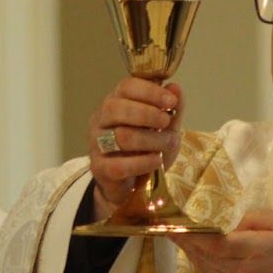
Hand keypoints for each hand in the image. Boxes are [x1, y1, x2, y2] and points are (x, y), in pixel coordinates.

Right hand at [87, 77, 183, 220]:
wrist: (131, 185)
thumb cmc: (146, 150)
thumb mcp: (165, 128)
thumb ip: (171, 108)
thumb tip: (176, 88)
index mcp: (115, 103)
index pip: (125, 87)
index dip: (149, 91)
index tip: (170, 101)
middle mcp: (100, 120)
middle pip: (115, 108)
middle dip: (146, 113)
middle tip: (166, 121)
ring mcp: (96, 144)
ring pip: (120, 136)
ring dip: (150, 140)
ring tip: (166, 144)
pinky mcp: (99, 168)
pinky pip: (120, 164)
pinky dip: (143, 163)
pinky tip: (156, 161)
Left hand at [175, 210, 272, 272]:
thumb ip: (251, 219)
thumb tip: (229, 229)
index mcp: (253, 252)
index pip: (211, 242)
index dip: (188, 234)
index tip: (171, 225)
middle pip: (203, 258)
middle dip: (186, 243)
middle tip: (171, 229)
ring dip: (198, 257)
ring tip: (188, 242)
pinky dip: (213, 271)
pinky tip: (214, 261)